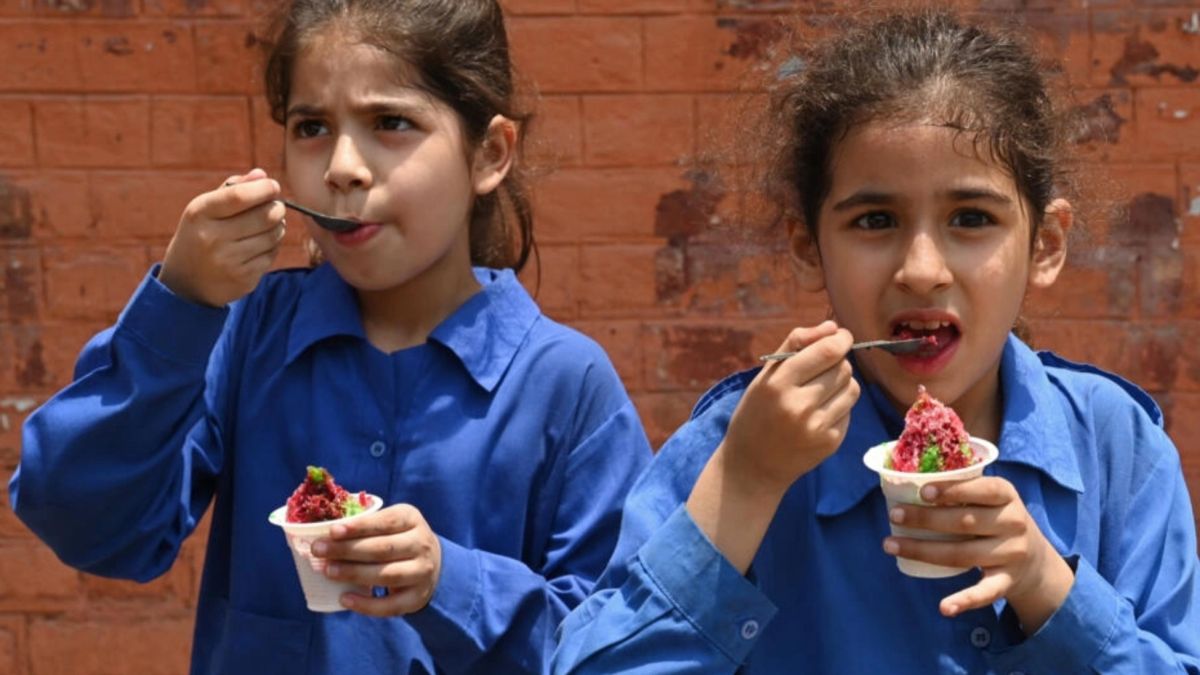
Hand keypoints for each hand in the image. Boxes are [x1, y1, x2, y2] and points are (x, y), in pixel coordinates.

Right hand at [159, 168, 286, 306]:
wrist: (186, 283)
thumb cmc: (201, 234)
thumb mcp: (206, 208)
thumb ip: (233, 188)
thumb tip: (262, 175)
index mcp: (200, 213)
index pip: (240, 196)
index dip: (264, 188)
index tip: (273, 186)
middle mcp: (212, 238)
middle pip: (265, 216)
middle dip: (277, 207)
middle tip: (276, 206)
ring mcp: (228, 261)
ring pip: (273, 236)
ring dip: (278, 226)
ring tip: (268, 224)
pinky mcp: (243, 279)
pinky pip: (272, 255)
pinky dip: (273, 246)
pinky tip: (261, 244)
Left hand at [311, 503, 442, 615]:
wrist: (432, 564)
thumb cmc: (397, 540)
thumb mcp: (390, 525)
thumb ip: (364, 527)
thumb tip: (323, 535)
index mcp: (411, 519)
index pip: (385, 522)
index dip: (358, 527)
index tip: (332, 531)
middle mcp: (422, 544)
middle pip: (383, 548)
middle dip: (347, 550)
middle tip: (318, 551)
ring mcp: (422, 572)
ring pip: (387, 574)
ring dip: (354, 573)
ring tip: (328, 571)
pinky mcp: (417, 598)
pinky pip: (390, 605)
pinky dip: (366, 604)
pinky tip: (344, 599)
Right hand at [720, 320, 858, 493]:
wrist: (752, 467)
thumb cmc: (756, 414)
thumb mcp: (764, 376)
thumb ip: (796, 344)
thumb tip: (833, 327)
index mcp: (778, 384)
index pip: (827, 352)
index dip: (841, 339)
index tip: (842, 336)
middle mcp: (799, 406)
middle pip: (843, 368)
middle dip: (838, 362)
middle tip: (823, 368)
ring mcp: (817, 427)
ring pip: (852, 389)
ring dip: (842, 383)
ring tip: (821, 391)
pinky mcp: (830, 443)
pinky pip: (849, 411)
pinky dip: (839, 406)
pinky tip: (818, 414)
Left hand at [883, 477, 1074, 632]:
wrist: (1035, 560)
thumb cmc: (996, 519)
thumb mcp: (990, 499)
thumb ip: (961, 490)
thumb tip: (908, 483)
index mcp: (1007, 495)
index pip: (983, 489)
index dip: (953, 490)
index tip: (922, 491)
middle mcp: (1013, 523)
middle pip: (964, 522)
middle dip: (925, 519)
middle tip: (894, 515)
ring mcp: (1011, 554)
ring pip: (962, 554)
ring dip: (923, 551)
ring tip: (890, 544)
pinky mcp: (1007, 581)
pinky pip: (985, 592)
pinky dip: (964, 601)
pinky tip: (944, 607)